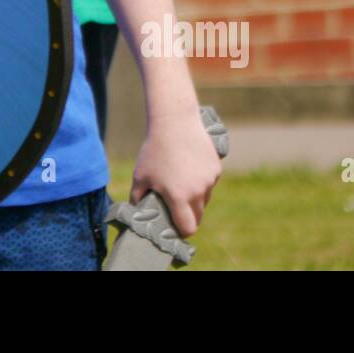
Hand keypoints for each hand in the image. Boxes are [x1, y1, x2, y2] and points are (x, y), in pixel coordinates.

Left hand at [129, 108, 221, 236]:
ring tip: (180, 182)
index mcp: (178, 197)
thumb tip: (137, 210)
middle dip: (188, 215)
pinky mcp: (216, 169)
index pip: (188, 227)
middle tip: (176, 207)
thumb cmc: (154, 149)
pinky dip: (201, 182)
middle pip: (198, 216)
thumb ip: (137, 197)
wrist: (175, 122)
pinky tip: (189, 168)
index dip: (182, 230)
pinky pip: (209, 183)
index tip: (175, 227)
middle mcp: (197, 192)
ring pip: (204, 199)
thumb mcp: (140, 174)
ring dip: (195, 198)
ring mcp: (209, 180)